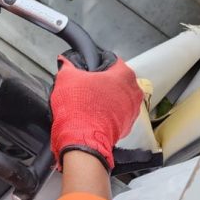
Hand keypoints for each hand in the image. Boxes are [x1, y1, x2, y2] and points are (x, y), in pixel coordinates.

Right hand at [49, 49, 142, 170]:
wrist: (82, 139)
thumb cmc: (79, 109)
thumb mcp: (67, 78)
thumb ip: (68, 66)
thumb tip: (66, 63)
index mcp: (124, 75)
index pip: (111, 61)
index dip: (96, 65)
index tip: (87, 71)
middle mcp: (133, 91)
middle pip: (116, 81)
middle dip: (102, 83)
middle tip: (86, 88)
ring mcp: (132, 111)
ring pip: (117, 98)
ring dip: (105, 99)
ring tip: (88, 104)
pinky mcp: (127, 127)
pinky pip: (116, 115)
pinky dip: (107, 115)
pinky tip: (93, 116)